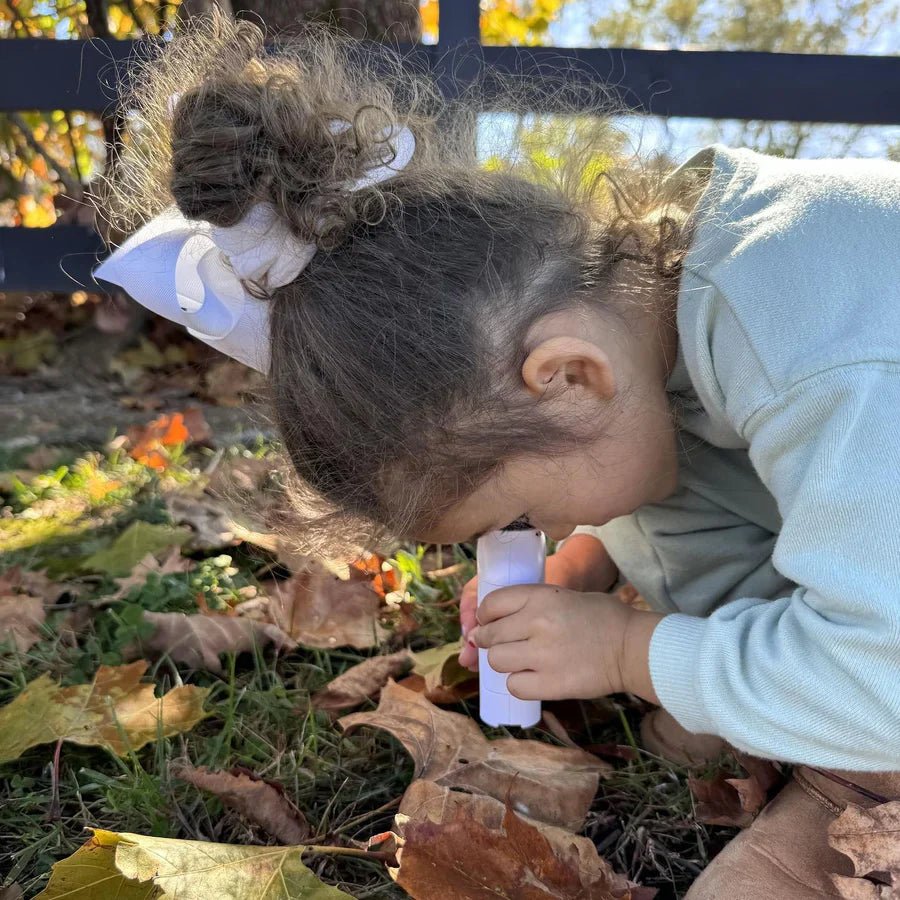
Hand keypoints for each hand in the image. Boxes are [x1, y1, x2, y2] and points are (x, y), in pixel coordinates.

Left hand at [469, 584, 663, 702]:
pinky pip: (514, 686)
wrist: (632, 646)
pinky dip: (518, 684)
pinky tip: (531, 678)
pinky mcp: (551, 684)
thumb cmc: (602, 617)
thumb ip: (530, 605)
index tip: (488, 622)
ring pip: (496, 661)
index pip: (491, 604)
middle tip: (496, 645)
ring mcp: (542, 655)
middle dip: (487, 641)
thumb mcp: (563, 596)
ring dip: (503, 663)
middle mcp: (536, 623)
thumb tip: (495, 621)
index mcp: (540, 597)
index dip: (485, 616)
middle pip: (489, 635)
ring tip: (517, 661)